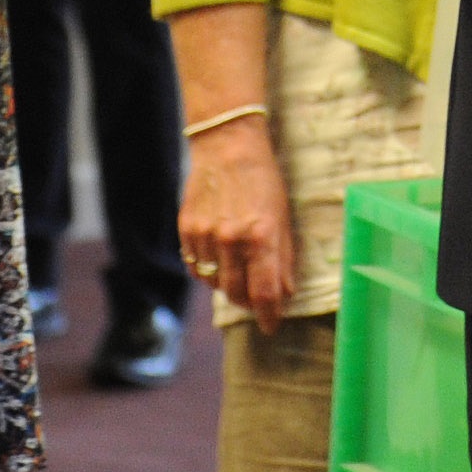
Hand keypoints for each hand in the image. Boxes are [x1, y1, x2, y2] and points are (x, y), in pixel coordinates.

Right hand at [180, 117, 295, 329]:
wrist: (227, 146)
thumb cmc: (263, 180)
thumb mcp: (282, 216)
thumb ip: (283, 258)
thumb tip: (284, 295)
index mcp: (261, 236)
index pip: (264, 293)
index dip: (268, 315)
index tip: (270, 326)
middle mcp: (231, 240)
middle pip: (237, 293)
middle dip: (248, 301)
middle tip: (256, 297)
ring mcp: (205, 235)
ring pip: (214, 283)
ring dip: (228, 284)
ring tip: (238, 267)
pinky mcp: (186, 230)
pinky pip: (196, 266)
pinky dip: (208, 269)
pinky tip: (219, 257)